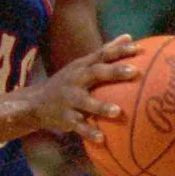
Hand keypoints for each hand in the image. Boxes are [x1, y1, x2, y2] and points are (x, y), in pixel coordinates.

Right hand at [24, 35, 138, 142]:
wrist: (35, 102)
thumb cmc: (68, 82)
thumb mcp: (82, 65)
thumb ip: (105, 52)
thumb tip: (129, 37)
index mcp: (81, 66)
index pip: (101, 55)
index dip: (119, 50)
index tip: (138, 48)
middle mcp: (75, 79)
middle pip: (94, 73)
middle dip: (113, 72)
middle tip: (134, 72)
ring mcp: (68, 99)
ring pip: (85, 102)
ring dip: (100, 106)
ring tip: (116, 111)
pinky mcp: (65, 117)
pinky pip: (78, 125)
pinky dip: (89, 131)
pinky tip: (102, 138)